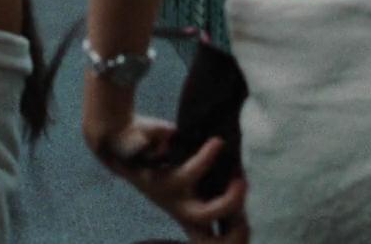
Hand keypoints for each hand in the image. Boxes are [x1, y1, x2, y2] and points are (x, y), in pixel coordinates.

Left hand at [87, 98, 246, 241]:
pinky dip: (208, 156)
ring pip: (202, 214)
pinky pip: (192, 171)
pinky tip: (217, 143)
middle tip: (250, 211)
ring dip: (229, 201)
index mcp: (187, 213)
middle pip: (209, 243)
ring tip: (240, 180)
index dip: (235, 240)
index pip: (210, 242)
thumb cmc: (162, 154)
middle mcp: (178, 209)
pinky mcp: (161, 177)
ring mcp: (169, 197)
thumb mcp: (189, 171)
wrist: (118, 138)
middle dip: (236, 233)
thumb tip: (247, 169)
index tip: (252, 222)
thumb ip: (212, 176)